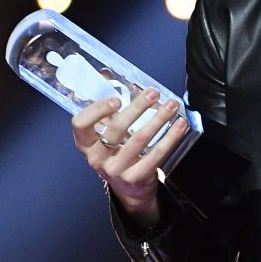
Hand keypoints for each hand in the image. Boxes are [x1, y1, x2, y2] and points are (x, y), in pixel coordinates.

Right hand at [71, 88, 189, 226]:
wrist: (129, 188)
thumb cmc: (117, 152)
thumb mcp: (105, 134)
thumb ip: (107, 108)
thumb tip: (108, 73)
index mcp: (85, 144)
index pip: (80, 124)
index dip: (97, 110)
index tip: (117, 99)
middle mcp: (96, 158)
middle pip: (116, 128)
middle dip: (137, 107)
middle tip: (154, 93)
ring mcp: (115, 170)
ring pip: (139, 139)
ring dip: (159, 118)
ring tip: (172, 105)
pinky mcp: (135, 178)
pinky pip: (156, 155)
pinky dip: (170, 137)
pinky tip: (180, 125)